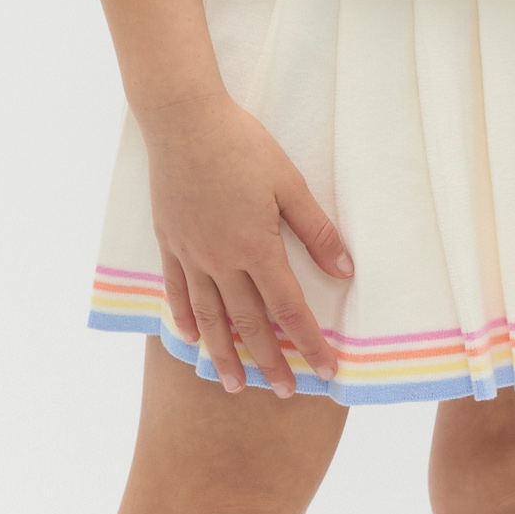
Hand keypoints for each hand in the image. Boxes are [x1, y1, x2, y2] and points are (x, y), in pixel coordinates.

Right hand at [143, 89, 353, 397]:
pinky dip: (185, 318)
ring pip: (210, 317)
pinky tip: (192, 339)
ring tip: (235, 384)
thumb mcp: (290, 184)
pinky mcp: (169, 241)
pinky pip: (177, 291)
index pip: (289, 309)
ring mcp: (191, 254)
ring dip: (224, 354)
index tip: (326, 369)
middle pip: (249, 324)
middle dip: (269, 362)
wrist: (183, 120)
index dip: (310, 343)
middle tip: (284, 393)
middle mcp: (221, 261)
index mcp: (256, 248)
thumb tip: (345, 272)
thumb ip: (317, 231)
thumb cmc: (241, 145)